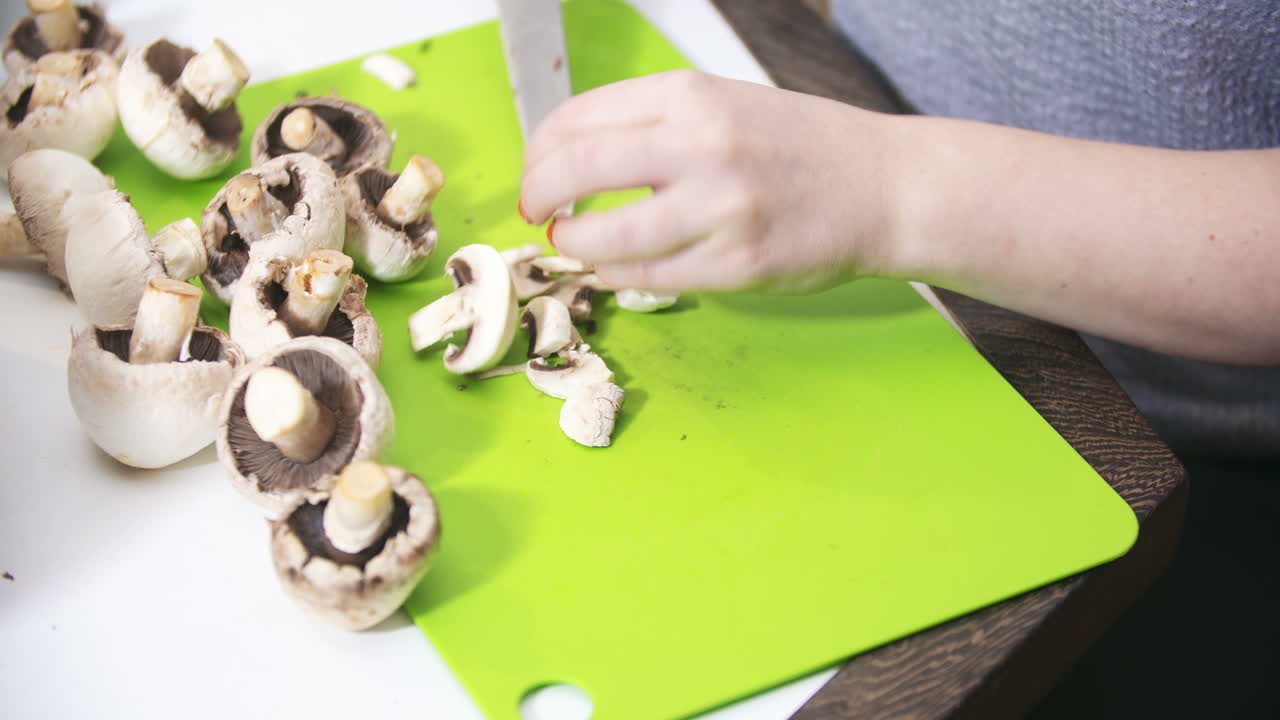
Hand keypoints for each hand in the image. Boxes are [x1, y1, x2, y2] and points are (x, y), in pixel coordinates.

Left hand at [518, 70, 898, 292]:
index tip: (537, 173)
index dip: (539, 152)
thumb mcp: (724, 104)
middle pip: (575, 171)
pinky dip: (615, 274)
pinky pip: (647, 276)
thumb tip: (568, 158)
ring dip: (573, 245)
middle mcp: (702, 146)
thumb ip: (651, 123)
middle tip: (537, 212)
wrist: (884, 186)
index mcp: (692, 96)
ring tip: (575, 244)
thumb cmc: (800, 146)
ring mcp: (721, 210)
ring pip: (604, 238)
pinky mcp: (737, 265)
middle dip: (538, 196)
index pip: (578, 119)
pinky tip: (616, 266)